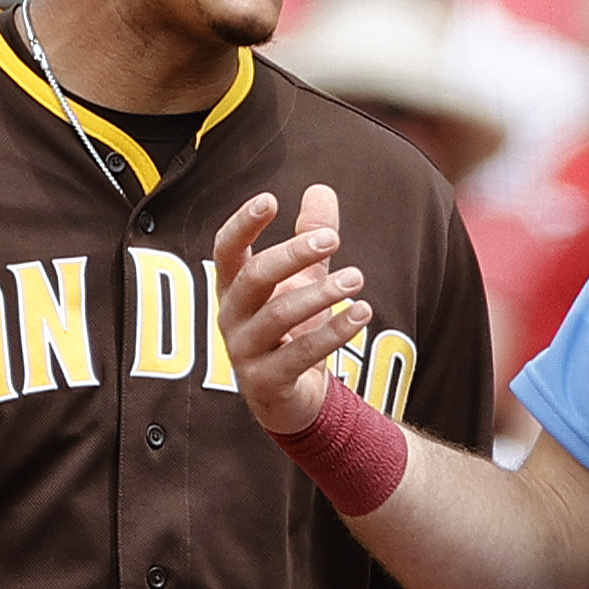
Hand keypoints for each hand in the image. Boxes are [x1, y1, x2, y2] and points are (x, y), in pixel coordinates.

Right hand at [212, 184, 369, 434]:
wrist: (292, 399)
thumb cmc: (292, 330)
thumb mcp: (302, 280)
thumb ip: (310, 236)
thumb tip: (321, 189)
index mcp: (233, 289)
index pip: (227, 250)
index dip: (243, 224)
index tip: (270, 200)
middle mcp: (231, 318)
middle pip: (254, 277)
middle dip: (292, 254)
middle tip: (333, 238)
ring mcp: (244, 352)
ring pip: (278, 315)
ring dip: (321, 293)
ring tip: (357, 277)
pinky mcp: (267, 382)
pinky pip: (300, 353)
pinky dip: (333, 332)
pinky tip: (362, 313)